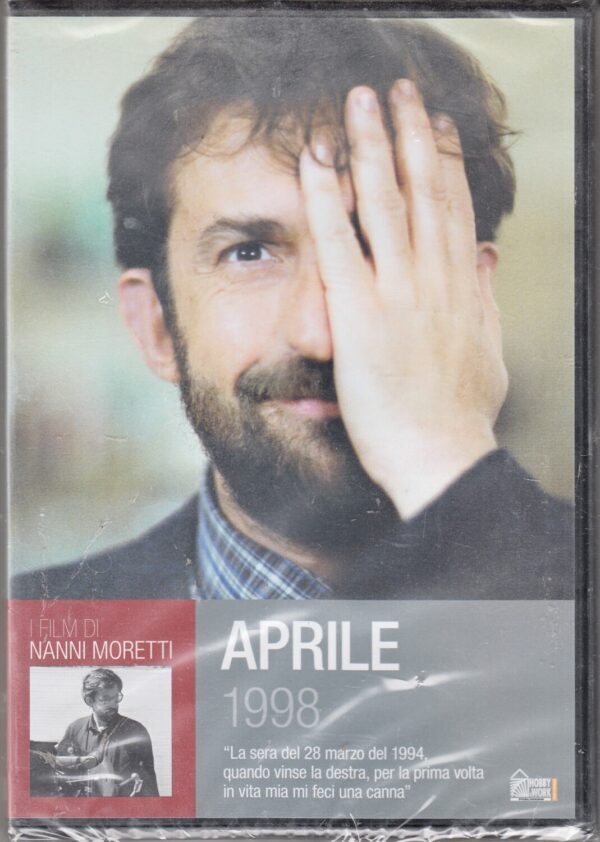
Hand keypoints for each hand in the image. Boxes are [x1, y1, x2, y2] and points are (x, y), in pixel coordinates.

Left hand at [300, 80, 507, 518]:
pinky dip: (326, 196)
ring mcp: (398, 291)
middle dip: (410, 133)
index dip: (445, 161)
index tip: (436, 125)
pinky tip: (316, 159)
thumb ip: (485, 302)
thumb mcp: (488, 354)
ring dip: (372, 144)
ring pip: (386, 200)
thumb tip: (488, 260)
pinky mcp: (358, 314)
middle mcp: (435, 278)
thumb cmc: (460, 419)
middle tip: (397, 91)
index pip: (454, 207)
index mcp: (463, 287)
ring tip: (359, 101)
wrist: (441, 459)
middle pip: (424, 189)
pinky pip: (337, 242)